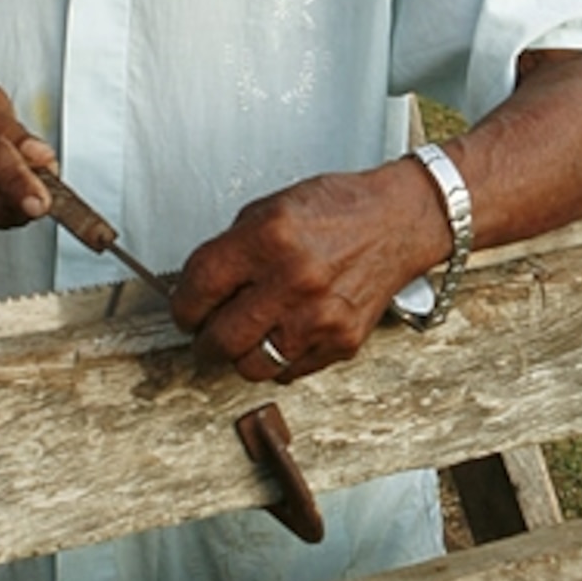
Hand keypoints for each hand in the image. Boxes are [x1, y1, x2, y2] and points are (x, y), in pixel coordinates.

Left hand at [169, 161, 446, 380]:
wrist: (398, 221)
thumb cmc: (338, 211)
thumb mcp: (272, 209)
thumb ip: (232, 249)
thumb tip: (197, 289)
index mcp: (269, 239)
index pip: (199, 288)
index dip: (182, 306)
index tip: (185, 312)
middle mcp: (294, 280)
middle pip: (221, 338)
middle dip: (204, 340)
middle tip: (206, 333)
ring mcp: (320, 317)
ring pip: (252, 366)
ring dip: (240, 355)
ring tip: (246, 337)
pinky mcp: (342, 341)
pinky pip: (289, 371)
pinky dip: (278, 358)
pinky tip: (283, 334)